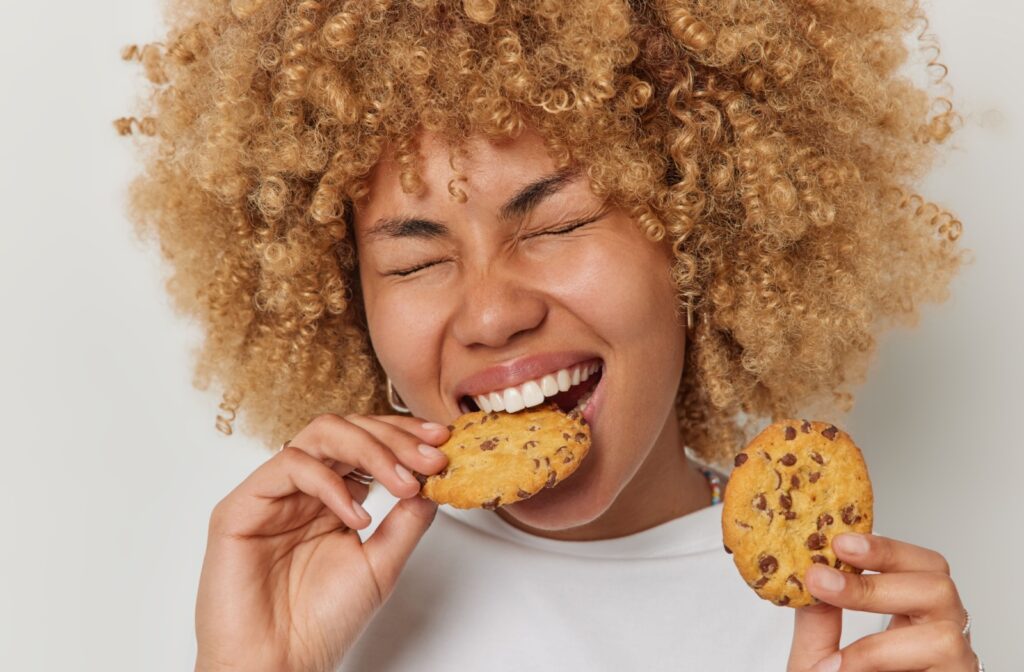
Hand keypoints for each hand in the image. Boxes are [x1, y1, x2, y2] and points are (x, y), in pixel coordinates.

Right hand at [194, 413, 449, 671]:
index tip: (443, 443)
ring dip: (371, 449)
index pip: (367, 443)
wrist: (277, 666)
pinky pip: (290, 466)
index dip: (405, 436)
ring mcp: (272, 493)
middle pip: (347, 429)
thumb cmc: (320, 624)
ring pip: (321, 434)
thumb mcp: (382, 565)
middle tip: (431, 457)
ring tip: (402, 482)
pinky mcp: (241, 506)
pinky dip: (332, 484)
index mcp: (332, 497)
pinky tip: (357, 517)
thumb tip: (433, 481)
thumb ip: (406, 521)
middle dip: (395, 438)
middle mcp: (303, 488)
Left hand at [787, 533, 979, 670]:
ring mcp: (956, 667)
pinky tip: (845, 669)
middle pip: (939, 583)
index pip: (917, 566)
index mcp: (913, 619)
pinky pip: (939, 664)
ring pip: (945, 627)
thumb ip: (816, 622)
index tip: (839, 542)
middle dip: (877, 576)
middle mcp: (942, 637)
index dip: (884, 548)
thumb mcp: (818, 660)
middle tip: (821, 577)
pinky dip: (882, 661)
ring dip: (880, 635)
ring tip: (830, 635)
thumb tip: (808, 576)